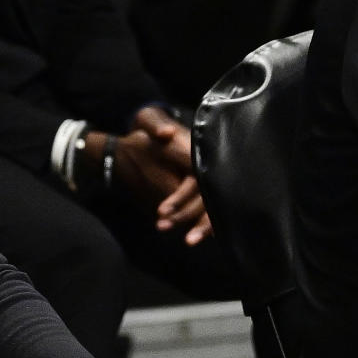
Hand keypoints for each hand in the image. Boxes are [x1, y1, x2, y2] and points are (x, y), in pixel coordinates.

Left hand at [123, 107, 213, 243]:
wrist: (147, 134)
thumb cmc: (151, 126)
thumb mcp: (148, 120)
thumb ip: (155, 125)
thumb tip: (166, 133)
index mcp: (196, 151)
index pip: (196, 179)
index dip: (181, 197)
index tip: (162, 210)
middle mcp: (206, 165)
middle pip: (207, 197)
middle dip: (188, 216)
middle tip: (162, 227)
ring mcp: (206, 178)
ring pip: (210, 207)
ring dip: (196, 225)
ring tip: (173, 235)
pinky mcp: (202, 189)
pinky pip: (207, 210)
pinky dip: (199, 224)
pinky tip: (190, 237)